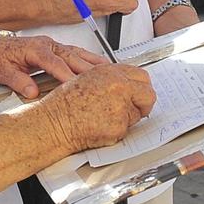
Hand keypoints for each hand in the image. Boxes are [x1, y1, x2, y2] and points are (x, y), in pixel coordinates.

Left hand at [0, 33, 104, 99]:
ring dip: (95, 62)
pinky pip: (77, 53)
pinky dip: (91, 60)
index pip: (54, 63)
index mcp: (35, 49)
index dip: (67, 75)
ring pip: (78, 53)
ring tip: (113, 71)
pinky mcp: (57, 49)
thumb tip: (32, 92)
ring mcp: (54, 45)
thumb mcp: (2, 71)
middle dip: (88, 69)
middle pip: (72, 56)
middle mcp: (47, 45)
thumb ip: (18, 81)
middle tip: (104, 81)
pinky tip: (103, 66)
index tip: (77, 86)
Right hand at [38, 61, 154, 153]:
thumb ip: (110, 79)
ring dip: (127, 118)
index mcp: (110, 72)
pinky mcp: (119, 126)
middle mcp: (118, 86)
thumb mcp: (87, 79)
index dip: (141, 87)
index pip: (141, 77)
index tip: (140, 93)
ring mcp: (121, 106)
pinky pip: (127, 130)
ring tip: (104, 118)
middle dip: (144, 103)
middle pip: (148, 94)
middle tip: (136, 109)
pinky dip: (117, 131)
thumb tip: (126, 85)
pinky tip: (101, 127)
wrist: (55, 122)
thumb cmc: (64, 104)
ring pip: (137, 114)